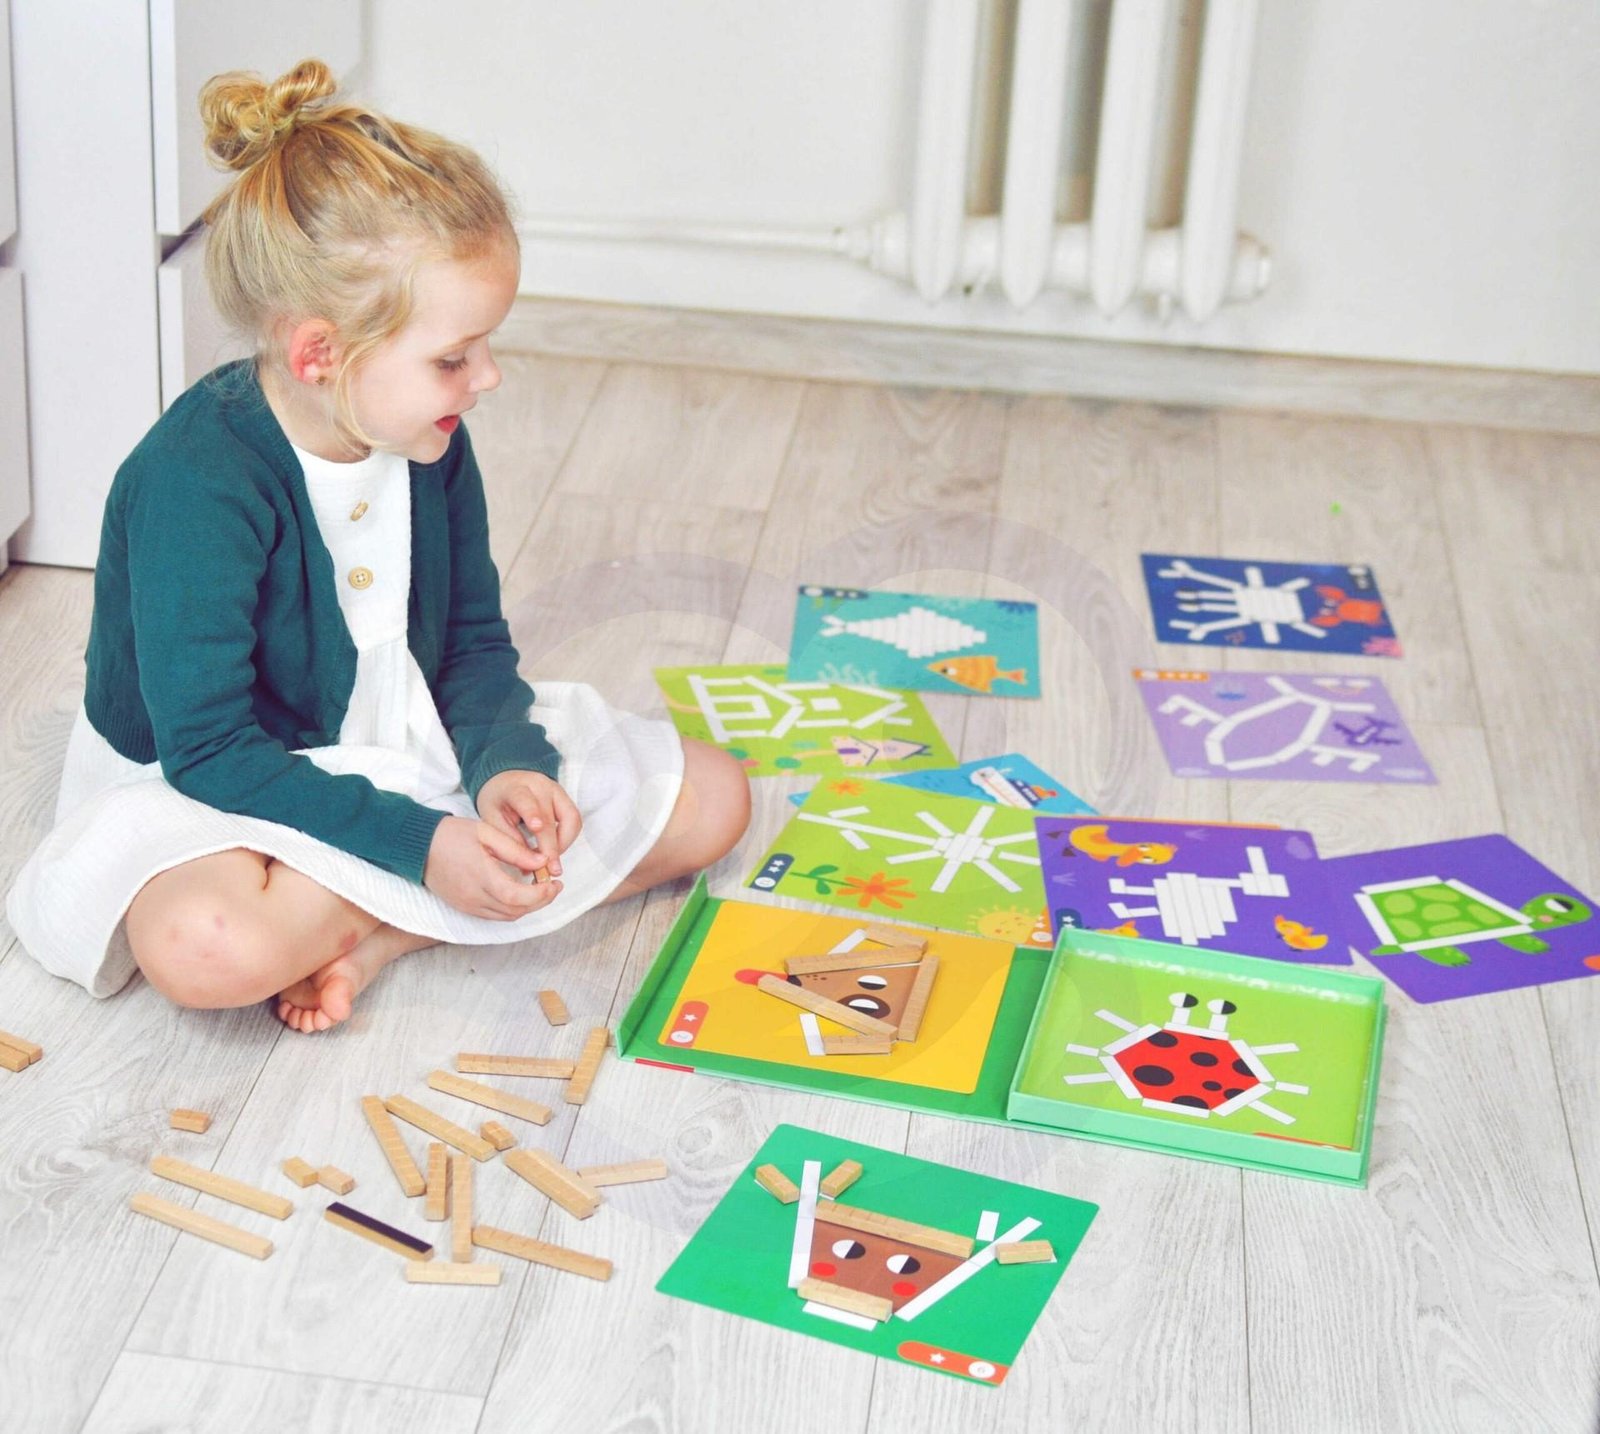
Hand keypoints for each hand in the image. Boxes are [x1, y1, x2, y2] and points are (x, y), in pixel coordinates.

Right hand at [423, 816, 561, 919]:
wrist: (418, 847)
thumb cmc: (451, 835)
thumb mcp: (486, 833)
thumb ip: (516, 850)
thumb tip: (542, 862)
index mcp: (481, 875)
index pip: (517, 897)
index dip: (541, 895)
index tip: (554, 883)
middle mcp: (474, 896)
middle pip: (515, 911)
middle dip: (540, 901)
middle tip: (553, 885)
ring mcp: (468, 905)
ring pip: (506, 916)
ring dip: (527, 906)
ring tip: (540, 888)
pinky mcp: (464, 907)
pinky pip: (494, 916)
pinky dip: (511, 908)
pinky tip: (519, 893)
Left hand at [475, 770, 581, 879]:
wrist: (507, 782)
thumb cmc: (498, 802)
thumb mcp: (492, 819)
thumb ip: (509, 840)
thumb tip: (529, 868)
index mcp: (515, 789)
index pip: (525, 800)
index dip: (532, 814)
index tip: (536, 829)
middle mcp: (540, 786)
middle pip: (551, 818)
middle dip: (552, 847)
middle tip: (551, 870)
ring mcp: (557, 791)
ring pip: (571, 819)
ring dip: (564, 843)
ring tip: (551, 860)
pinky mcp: (566, 799)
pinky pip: (574, 820)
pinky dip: (567, 838)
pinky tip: (555, 849)